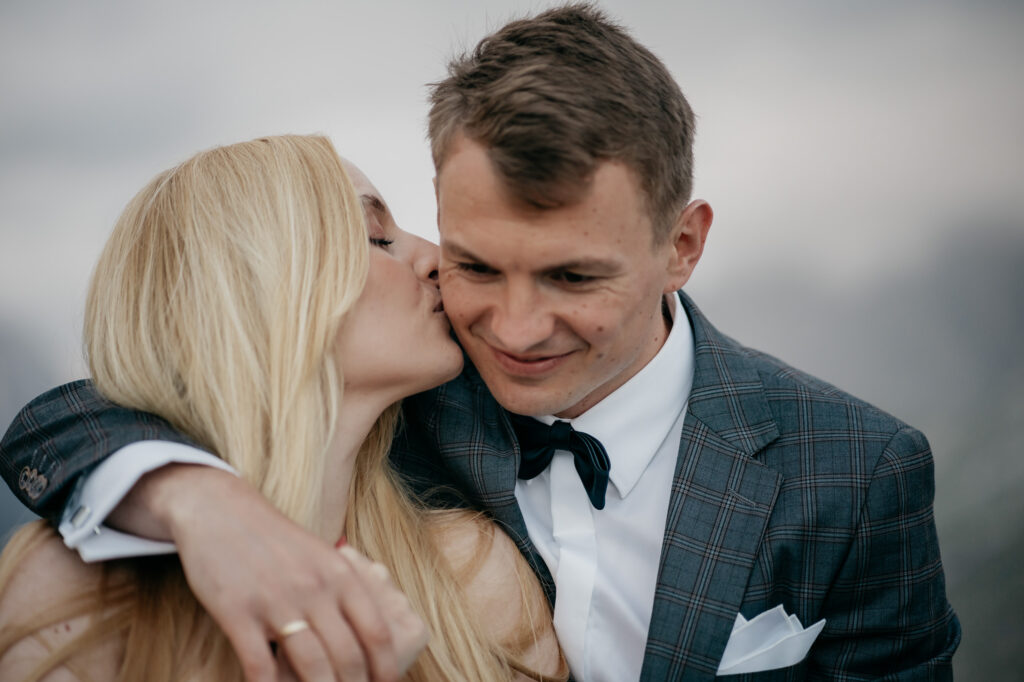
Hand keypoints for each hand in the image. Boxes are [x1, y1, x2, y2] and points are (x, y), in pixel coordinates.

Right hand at [118, 464, 408, 681]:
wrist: (220, 511)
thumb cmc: (275, 541)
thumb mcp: (322, 557)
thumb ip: (346, 592)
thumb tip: (372, 635)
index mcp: (341, 574)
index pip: (376, 632)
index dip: (384, 669)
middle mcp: (315, 588)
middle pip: (348, 655)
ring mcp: (277, 600)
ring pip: (311, 665)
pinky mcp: (238, 612)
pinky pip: (259, 664)